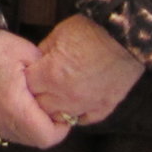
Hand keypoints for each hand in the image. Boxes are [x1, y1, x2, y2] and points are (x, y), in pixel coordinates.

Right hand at [0, 26, 70, 149]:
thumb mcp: (25, 50)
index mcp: (14, 105)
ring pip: (18, 138)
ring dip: (32, 129)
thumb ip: (46, 74)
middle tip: (54, 110)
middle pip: (33, 141)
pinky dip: (17, 124)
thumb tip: (58, 87)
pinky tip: (19, 105)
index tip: (64, 112)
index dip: (61, 129)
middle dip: (48, 129)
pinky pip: (5, 130)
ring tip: (37, 107)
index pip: (46, 137)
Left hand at [24, 15, 142, 130]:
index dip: (25, 79)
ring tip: (55, 96)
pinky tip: (74, 104)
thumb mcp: (59, 34)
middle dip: (36, 96)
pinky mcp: (103, 109)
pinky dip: (76, 114)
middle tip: (40, 85)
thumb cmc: (93, 31)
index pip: (25, 86)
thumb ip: (42, 52)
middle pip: (39, 106)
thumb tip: (34, 62)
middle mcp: (65, 96)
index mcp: (50, 75)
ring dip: (54, 108)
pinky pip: (83, 120)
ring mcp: (85, 106)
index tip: (28, 73)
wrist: (127, 39)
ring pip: (59, 118)